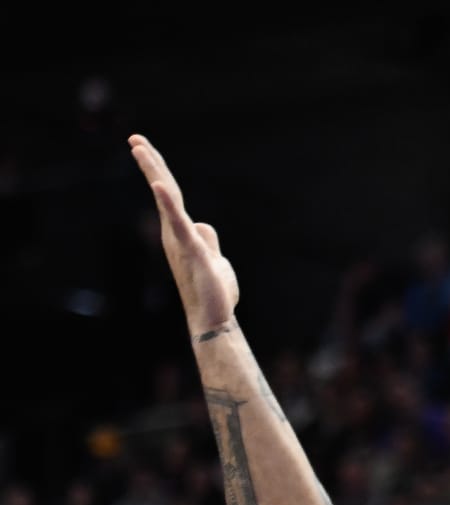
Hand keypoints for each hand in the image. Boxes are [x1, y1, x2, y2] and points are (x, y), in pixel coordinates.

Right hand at [129, 134, 238, 335]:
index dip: (158, 171)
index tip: (142, 147)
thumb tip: (202, 224)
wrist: (214, 319)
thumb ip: (206, 239)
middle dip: (150, 163)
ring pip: (167, 201)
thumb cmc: (213, 291)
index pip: (170, 195)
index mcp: (182, 233)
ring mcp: (181, 242)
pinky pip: (179, 224)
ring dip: (154, 173)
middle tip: (134, 138)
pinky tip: (160, 187)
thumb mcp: (214, 259)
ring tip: (140, 149)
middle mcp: (176, 234)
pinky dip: (169, 204)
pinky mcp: (192, 251)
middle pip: (164, 191)